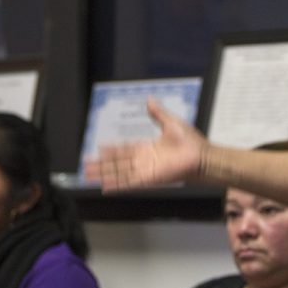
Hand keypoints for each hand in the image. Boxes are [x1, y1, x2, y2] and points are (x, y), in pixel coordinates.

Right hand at [83, 98, 206, 191]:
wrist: (202, 156)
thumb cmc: (190, 141)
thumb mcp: (171, 123)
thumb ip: (158, 113)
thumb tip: (148, 100)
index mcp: (147, 147)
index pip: (124, 149)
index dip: (111, 150)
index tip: (98, 149)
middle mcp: (143, 160)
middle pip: (117, 163)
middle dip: (101, 165)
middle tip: (85, 167)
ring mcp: (145, 170)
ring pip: (119, 173)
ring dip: (104, 175)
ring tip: (88, 177)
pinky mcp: (149, 179)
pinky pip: (129, 182)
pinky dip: (117, 185)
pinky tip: (105, 187)